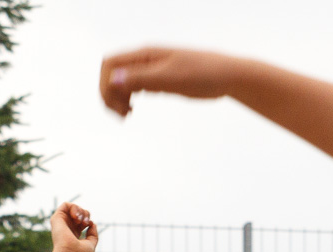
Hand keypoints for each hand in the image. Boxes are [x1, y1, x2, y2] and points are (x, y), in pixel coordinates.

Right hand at [50, 203, 97, 251]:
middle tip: (86, 222)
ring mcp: (61, 223)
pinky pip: (65, 204)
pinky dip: (74, 207)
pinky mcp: (57, 218)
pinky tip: (76, 216)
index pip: (81, 221)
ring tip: (80, 220)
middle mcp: (66, 227)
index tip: (88, 226)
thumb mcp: (91, 244)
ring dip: (80, 211)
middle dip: (85, 214)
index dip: (87, 220)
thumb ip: (93, 234)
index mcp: (74, 233)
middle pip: (78, 212)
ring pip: (72, 207)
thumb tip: (92, 223)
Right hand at [100, 48, 239, 115]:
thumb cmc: (201, 74)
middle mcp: (145, 59)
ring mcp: (151, 69)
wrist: (226, 76)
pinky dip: (128, 97)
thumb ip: (141, 78)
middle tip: (123, 115)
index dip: (106, 85)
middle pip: (112, 73)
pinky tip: (133, 110)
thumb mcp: (170, 78)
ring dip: (117, 98)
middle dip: (109, 94)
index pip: (110, 65)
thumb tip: (113, 79)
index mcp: (145, 55)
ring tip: (127, 115)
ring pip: (122, 81)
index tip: (118, 107)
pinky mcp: (160, 80)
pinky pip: (134, 86)